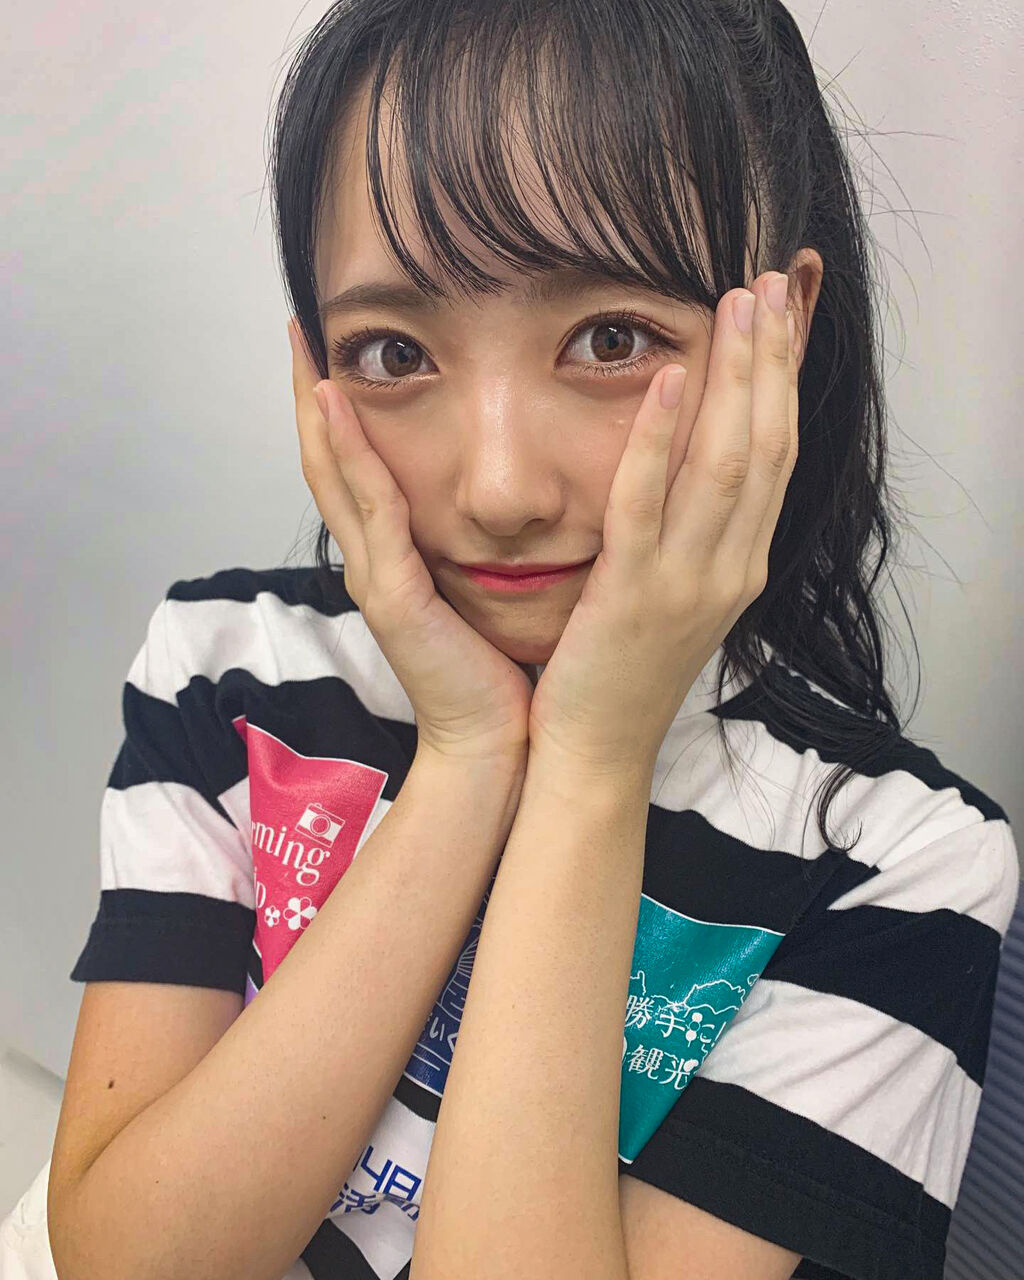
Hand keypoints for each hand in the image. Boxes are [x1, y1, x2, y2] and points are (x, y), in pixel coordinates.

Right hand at [289, 317, 533, 766]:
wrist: (498, 742)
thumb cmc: (497, 669)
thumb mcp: (480, 590)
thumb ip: (472, 545)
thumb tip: (503, 499)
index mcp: (393, 559)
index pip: (354, 470)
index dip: (339, 412)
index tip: (335, 350)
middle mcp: (372, 561)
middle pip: (327, 463)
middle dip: (310, 395)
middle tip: (300, 328)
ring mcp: (374, 577)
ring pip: (334, 477)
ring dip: (316, 409)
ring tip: (305, 348)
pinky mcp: (393, 595)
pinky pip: (370, 510)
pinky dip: (350, 455)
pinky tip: (337, 405)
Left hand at [527, 271, 799, 777]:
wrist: (595, 752)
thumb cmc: (626, 671)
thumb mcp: (675, 596)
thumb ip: (694, 535)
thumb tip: (698, 470)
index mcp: (741, 565)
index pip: (776, 456)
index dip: (784, 381)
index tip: (783, 314)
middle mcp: (730, 569)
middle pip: (765, 445)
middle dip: (772, 361)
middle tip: (768, 283)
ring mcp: (689, 583)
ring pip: (725, 463)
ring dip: (735, 377)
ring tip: (734, 304)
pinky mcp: (635, 595)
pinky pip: (650, 504)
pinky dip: (661, 438)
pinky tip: (666, 378)